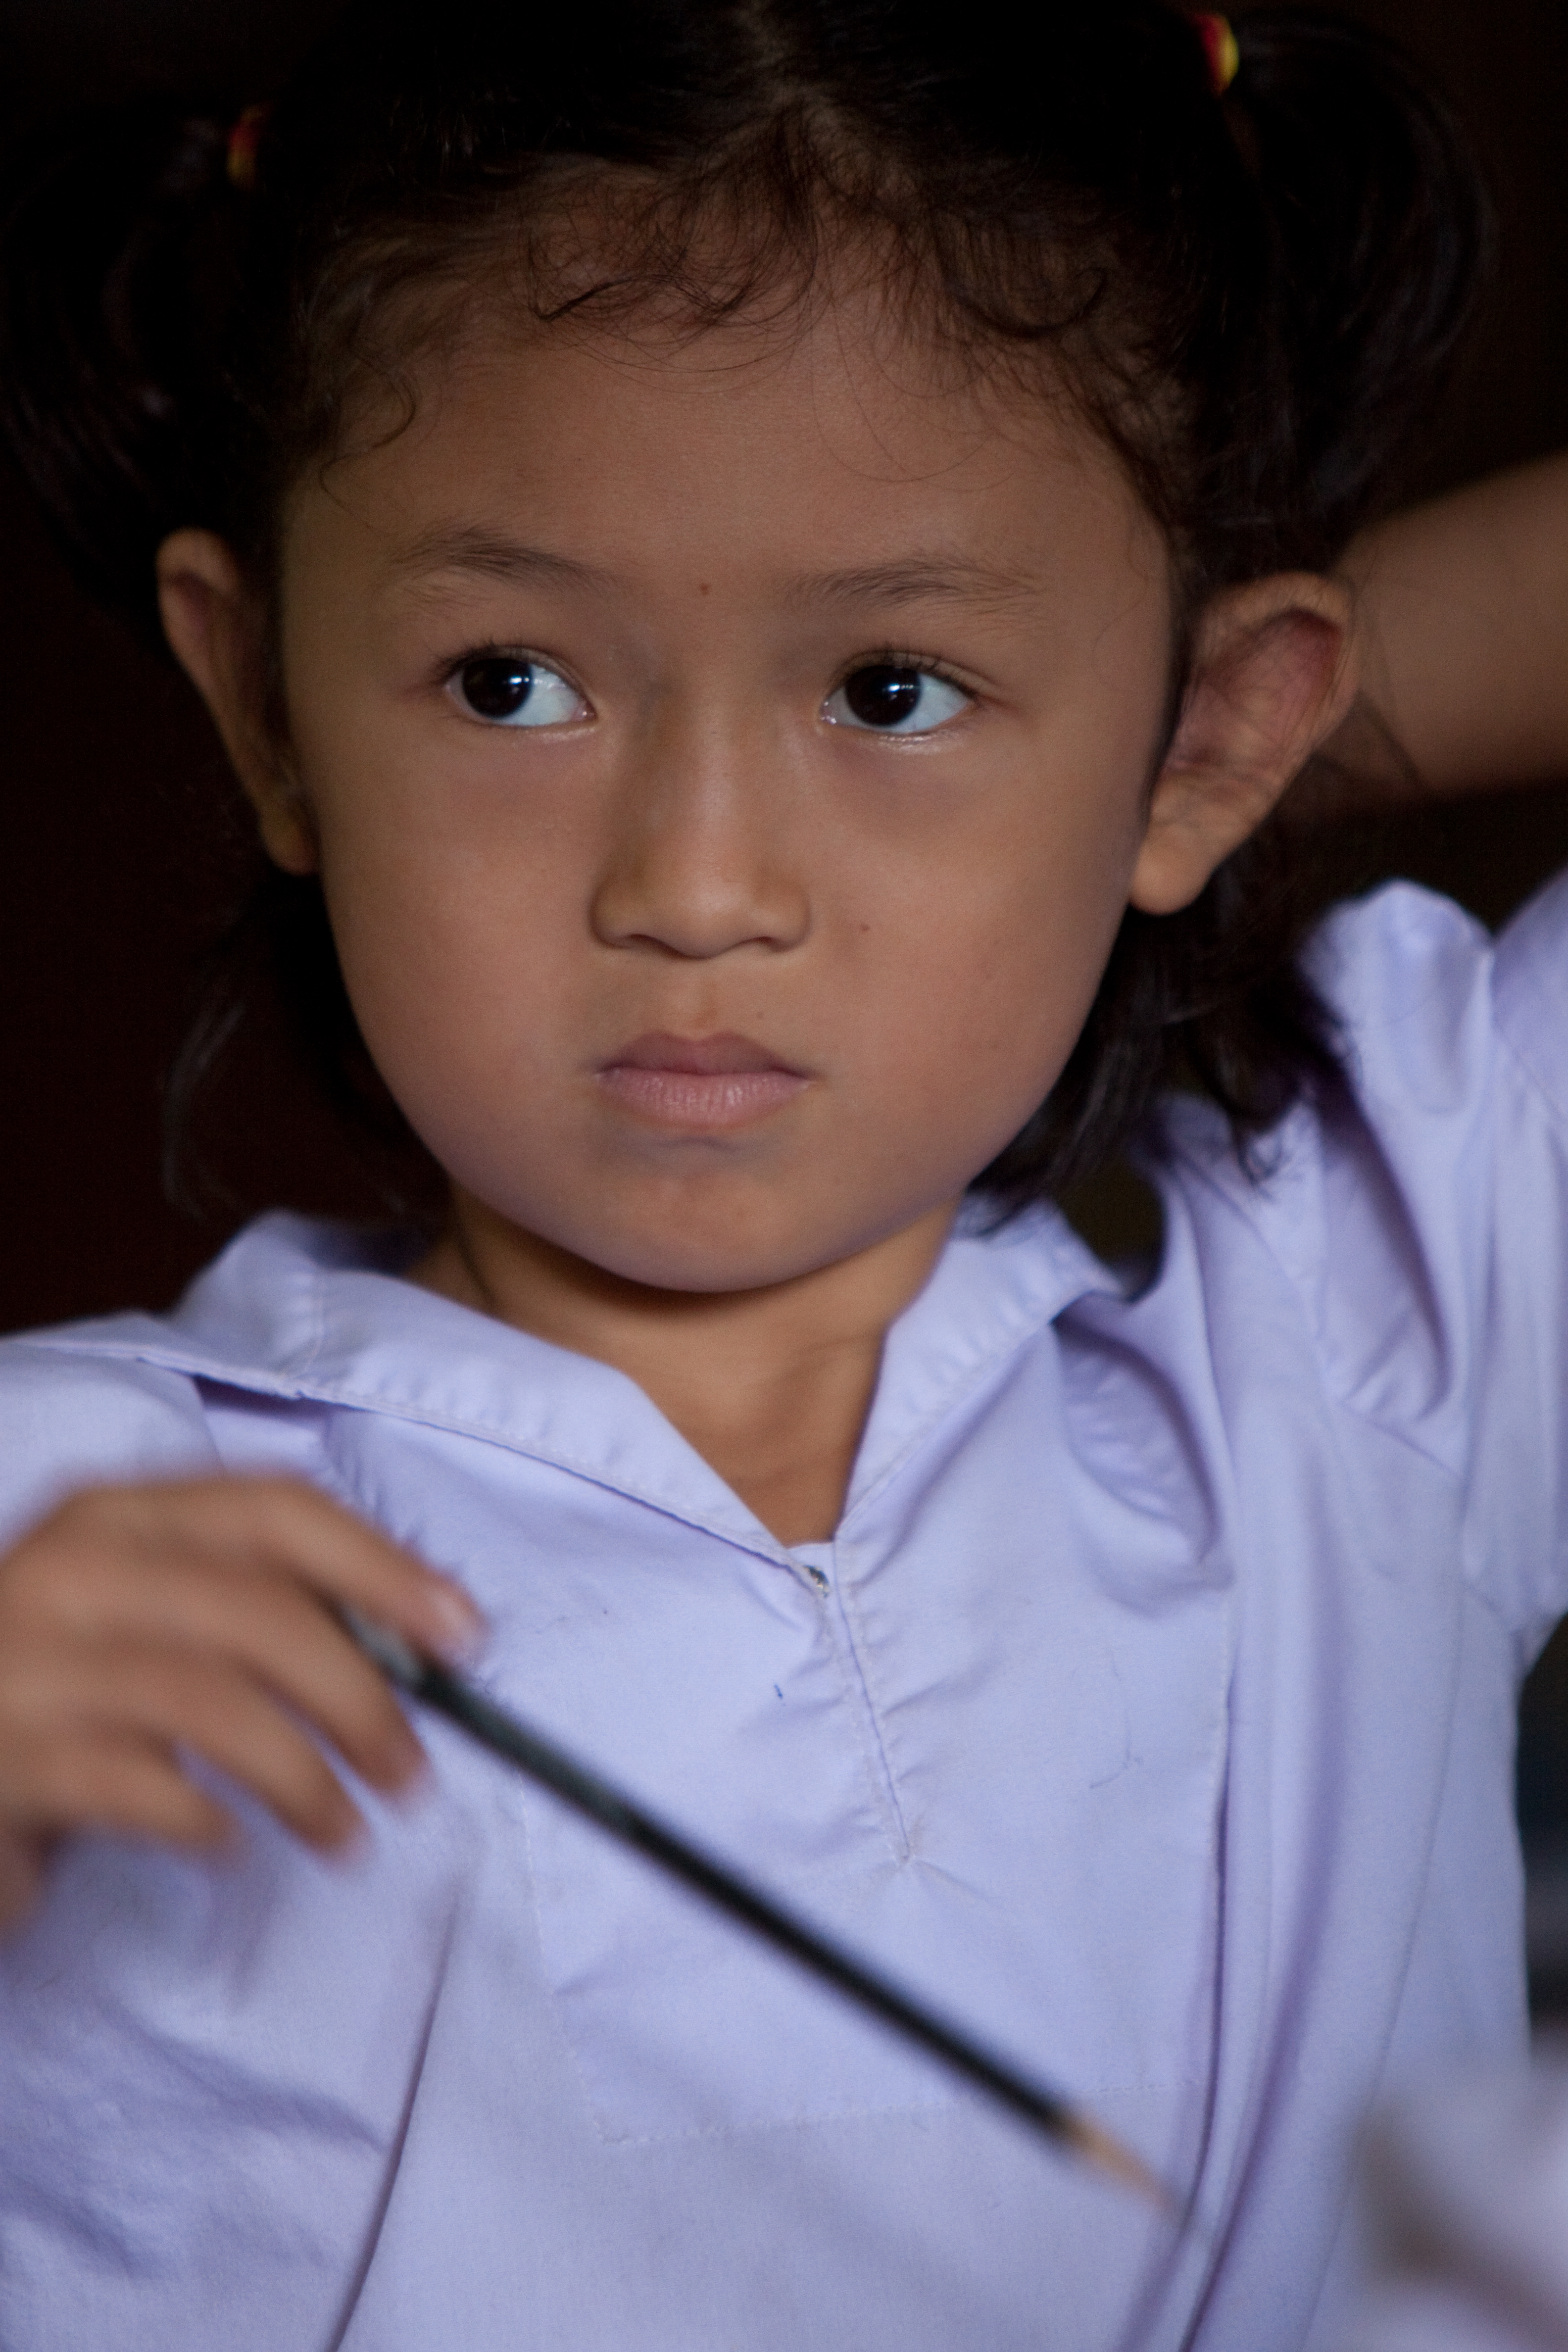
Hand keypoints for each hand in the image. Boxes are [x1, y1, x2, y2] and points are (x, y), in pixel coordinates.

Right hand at [0, 1477, 483, 1930]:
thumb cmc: (63, 1694)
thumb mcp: (155, 1621)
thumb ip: (259, 1608)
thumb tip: (420, 1633)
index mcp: (118, 1513)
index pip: (277, 1509)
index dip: (385, 1567)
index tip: (463, 1635)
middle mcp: (67, 1567)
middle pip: (260, 1611)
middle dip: (362, 1696)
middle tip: (413, 1772)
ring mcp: (23, 1661)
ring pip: (211, 1702)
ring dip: (304, 1778)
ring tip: (344, 1832)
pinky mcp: (1, 1760)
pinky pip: (139, 1786)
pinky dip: (206, 1821)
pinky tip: (226, 1843)